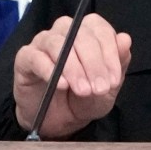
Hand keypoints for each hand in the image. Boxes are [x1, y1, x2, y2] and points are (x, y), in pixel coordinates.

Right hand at [13, 14, 131, 138]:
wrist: (59, 120)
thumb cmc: (85, 99)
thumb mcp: (109, 86)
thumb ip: (119, 63)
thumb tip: (125, 39)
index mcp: (88, 33)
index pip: (99, 28)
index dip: (110, 52)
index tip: (114, 79)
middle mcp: (65, 32)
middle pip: (80, 34)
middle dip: (94, 63)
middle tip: (99, 88)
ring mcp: (43, 42)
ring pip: (57, 43)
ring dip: (73, 67)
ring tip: (82, 90)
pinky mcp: (25, 58)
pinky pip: (35, 56)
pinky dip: (50, 69)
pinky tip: (62, 85)